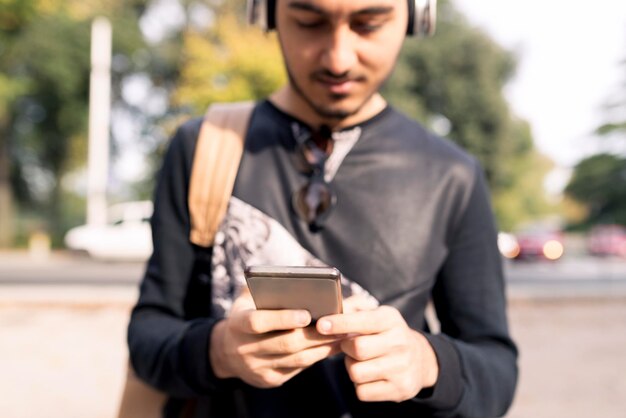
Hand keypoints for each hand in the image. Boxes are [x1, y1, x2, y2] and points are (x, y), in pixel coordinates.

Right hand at [209, 290, 341, 387]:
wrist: (226, 353)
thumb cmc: (245, 316)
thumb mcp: (245, 301)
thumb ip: (262, 287)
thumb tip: (290, 277)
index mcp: (237, 325)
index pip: (258, 322)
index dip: (283, 318)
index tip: (306, 314)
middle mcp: (245, 349)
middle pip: (284, 344)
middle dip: (314, 335)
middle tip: (338, 324)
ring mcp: (257, 368)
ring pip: (296, 359)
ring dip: (322, 347)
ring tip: (342, 334)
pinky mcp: (270, 380)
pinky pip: (298, 369)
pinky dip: (316, 357)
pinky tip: (331, 346)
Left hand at [317, 300, 438, 401]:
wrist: (420, 359)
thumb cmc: (386, 334)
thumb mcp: (377, 316)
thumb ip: (353, 310)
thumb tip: (328, 313)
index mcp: (391, 320)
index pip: (363, 321)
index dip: (340, 323)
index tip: (321, 325)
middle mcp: (400, 342)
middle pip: (357, 348)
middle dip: (346, 348)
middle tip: (349, 346)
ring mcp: (402, 368)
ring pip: (356, 372)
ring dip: (351, 367)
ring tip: (361, 361)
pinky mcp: (400, 389)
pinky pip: (362, 391)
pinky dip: (359, 385)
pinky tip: (370, 376)